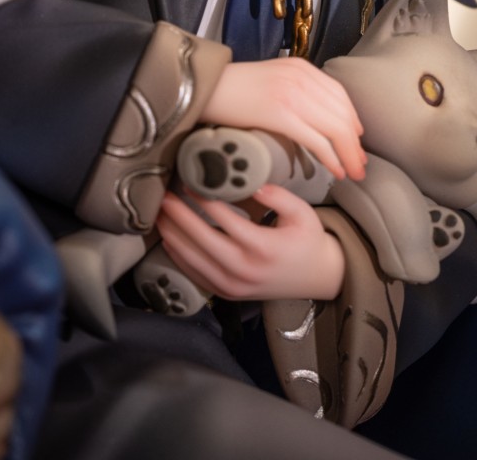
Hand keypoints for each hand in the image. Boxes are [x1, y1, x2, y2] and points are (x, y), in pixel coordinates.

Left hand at [157, 185, 343, 302]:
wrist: (316, 278)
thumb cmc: (307, 241)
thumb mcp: (303, 214)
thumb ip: (278, 196)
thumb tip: (252, 183)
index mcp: (264, 248)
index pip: (226, 220)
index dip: (205, 200)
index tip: (190, 183)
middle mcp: (245, 270)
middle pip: (203, 240)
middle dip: (180, 217)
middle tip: (164, 197)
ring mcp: (233, 285)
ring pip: (194, 260)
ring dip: (173, 235)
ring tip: (160, 214)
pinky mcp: (226, 293)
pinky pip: (195, 274)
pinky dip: (179, 256)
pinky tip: (169, 238)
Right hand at [202, 56, 366, 180]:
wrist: (202, 87)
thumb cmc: (231, 88)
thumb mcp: (270, 78)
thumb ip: (292, 89)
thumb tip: (310, 115)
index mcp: (301, 67)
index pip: (339, 95)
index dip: (353, 121)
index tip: (356, 140)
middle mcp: (301, 77)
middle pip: (342, 114)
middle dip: (354, 143)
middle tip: (359, 164)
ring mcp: (292, 94)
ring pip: (335, 129)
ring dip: (348, 154)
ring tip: (352, 172)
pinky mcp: (281, 113)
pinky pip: (316, 139)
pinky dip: (330, 157)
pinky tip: (335, 170)